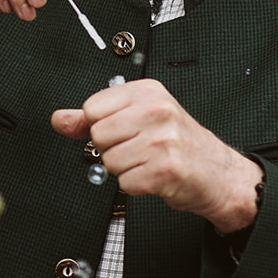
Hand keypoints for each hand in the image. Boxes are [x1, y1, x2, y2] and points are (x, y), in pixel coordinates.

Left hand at [52, 78, 262, 232]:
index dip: (102, 126)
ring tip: (147, 161)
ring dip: (125, 169)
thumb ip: (93, 118)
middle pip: (98, 135)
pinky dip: (136, 185)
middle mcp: (156, 111)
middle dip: (112, 149)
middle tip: (138, 148)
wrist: (217, 173)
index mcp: (147, 92)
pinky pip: (125, 182)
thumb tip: (60, 119)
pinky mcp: (166, 169)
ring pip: (110, 161)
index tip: (124, 129)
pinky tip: (154, 175)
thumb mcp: (136, 118)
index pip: (92, 108)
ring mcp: (163, 140)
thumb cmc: (178, 143)